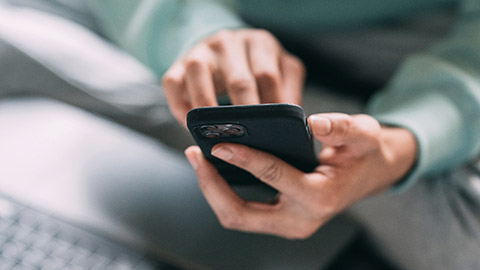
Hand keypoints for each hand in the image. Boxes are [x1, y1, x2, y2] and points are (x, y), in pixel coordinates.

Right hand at [162, 29, 304, 125]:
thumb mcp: (280, 70)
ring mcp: (201, 50)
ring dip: (207, 110)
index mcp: (260, 43)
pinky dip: (179, 107)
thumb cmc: (255, 67)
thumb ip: (289, 91)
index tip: (274, 134)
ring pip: (199, 75)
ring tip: (216, 136)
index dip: (271, 108)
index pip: (268, 76)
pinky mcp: (178, 62)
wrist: (223, 48)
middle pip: (238, 79)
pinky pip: (172, 83)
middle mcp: (229, 42)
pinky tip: (190, 125)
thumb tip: (294, 124)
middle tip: (249, 143)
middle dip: (244, 115)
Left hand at [184, 113, 416, 238]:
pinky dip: (223, 192)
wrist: (369, 175)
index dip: (244, 158)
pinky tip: (215, 167)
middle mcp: (299, 220)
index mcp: (320, 198)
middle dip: (212, 186)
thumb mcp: (364, 134)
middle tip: (195, 154)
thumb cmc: (364, 153)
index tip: (219, 144)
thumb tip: (315, 123)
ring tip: (198, 158)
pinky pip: (242, 212)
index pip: (273, 176)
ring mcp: (287, 224)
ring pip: (236, 217)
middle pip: (240, 214)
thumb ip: (344, 127)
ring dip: (213, 190)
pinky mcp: (278, 220)